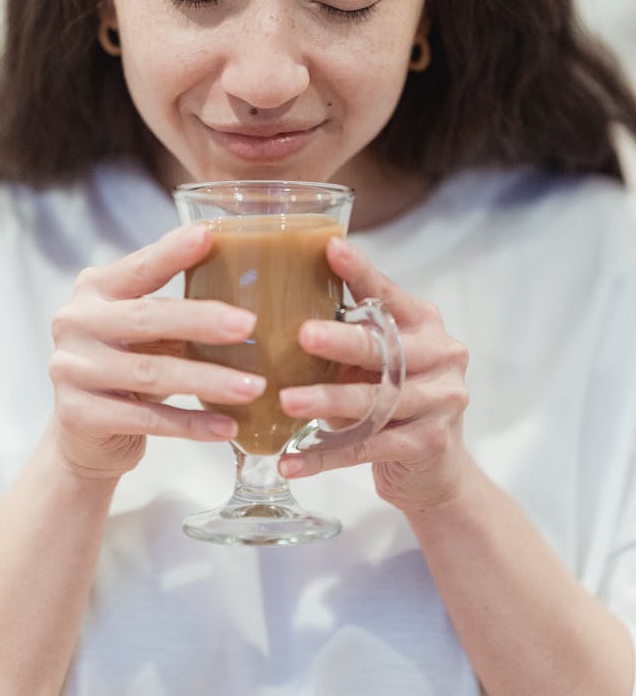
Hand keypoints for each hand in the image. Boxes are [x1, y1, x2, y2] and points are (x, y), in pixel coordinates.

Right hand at [48, 224, 263, 480]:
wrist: (85, 434)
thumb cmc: (128, 365)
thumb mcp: (145, 331)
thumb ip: (177, 308)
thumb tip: (250, 292)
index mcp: (95, 290)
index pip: (139, 267)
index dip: (172, 252)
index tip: (209, 236)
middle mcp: (76, 323)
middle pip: (147, 318)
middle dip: (202, 321)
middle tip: (249, 325)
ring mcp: (72, 370)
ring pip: (151, 372)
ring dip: (209, 380)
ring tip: (254, 386)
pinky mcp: (79, 415)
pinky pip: (147, 419)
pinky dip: (192, 424)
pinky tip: (227, 426)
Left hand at [278, 236, 469, 513]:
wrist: (435, 469)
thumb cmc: (392, 396)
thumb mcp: (377, 358)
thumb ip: (350, 332)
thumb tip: (276, 304)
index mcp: (424, 323)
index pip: (389, 293)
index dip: (361, 272)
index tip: (331, 248)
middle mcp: (441, 356)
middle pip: (385, 347)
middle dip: (342, 341)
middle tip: (303, 335)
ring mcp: (440, 402)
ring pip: (376, 400)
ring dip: (327, 401)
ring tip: (287, 402)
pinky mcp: (428, 444)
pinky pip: (367, 447)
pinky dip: (324, 456)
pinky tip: (291, 460)